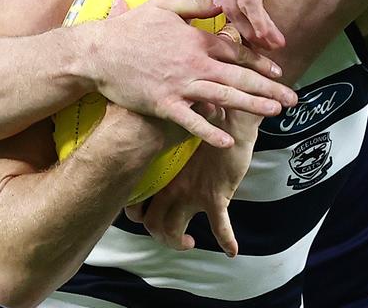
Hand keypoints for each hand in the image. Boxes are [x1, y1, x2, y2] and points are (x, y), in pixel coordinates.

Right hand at [90, 0, 296, 149]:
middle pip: (238, 77)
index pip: (235, 52)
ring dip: (251, 106)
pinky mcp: (163, 104)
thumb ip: (195, 4)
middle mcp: (193, 63)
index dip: (259, 62)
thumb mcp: (163, 6)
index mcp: (195, 40)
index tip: (279, 71)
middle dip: (268, 88)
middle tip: (292, 98)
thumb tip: (221, 3)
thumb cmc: (129, 28)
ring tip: (274, 113)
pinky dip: (209, 131)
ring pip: (222, 97)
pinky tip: (227, 141)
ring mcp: (179, 85)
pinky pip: (190, 121)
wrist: (97, 53)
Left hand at [124, 112, 256, 255]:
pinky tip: (232, 250)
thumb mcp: (180, 131)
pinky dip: (227, 241)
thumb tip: (149, 138)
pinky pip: (221, 226)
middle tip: (171, 235)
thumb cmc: (205, 119)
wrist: (231, 117)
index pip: (136, 200)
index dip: (135, 214)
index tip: (143, 216)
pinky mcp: (216, 195)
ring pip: (175, 231)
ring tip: (189, 243)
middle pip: (152, 222)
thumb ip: (165, 139)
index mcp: (161, 171)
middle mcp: (172, 185)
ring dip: (179, 243)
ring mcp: (193, 193)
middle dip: (158, 235)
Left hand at [220, 0, 328, 49]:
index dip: (240, 24)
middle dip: (246, 32)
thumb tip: (251, 23)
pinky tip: (272, 35)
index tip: (256, 41)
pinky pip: (251, 0)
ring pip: (239, 6)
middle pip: (229, 6)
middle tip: (264, 48)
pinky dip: (261, 22)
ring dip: (257, 31)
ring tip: (274, 45)